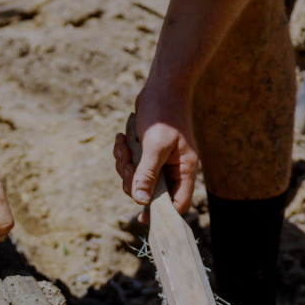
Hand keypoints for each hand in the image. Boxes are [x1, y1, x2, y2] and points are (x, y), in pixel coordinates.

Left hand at [113, 84, 198, 222]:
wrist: (162, 85)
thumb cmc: (164, 112)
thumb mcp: (155, 145)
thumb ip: (147, 174)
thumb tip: (141, 201)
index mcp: (184, 170)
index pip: (177, 203)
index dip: (161, 214)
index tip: (141, 218)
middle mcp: (173, 169)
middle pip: (150, 194)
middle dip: (132, 181)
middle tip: (126, 163)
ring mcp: (160, 162)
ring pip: (136, 180)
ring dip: (124, 166)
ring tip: (123, 145)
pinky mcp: (147, 154)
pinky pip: (131, 166)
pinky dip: (123, 155)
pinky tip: (121, 139)